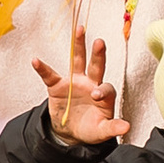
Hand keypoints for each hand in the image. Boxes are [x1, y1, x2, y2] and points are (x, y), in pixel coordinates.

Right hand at [31, 24, 129, 148]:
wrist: (70, 132)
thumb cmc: (90, 129)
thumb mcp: (101, 131)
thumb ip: (112, 128)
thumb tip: (126, 127)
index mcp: (104, 95)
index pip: (106, 88)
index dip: (102, 90)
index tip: (96, 95)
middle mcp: (91, 84)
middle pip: (96, 66)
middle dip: (99, 54)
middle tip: (100, 42)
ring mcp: (75, 82)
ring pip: (78, 61)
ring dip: (79, 45)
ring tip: (80, 30)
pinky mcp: (58, 86)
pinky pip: (49, 76)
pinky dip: (42, 69)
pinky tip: (36, 61)